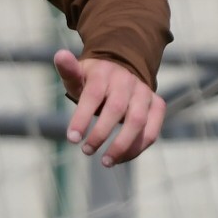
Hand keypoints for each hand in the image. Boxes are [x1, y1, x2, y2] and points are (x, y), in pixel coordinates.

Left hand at [53, 50, 166, 166]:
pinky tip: (120, 159)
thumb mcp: (79, 74)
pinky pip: (152, 131)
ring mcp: (144, 93)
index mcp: (104, 73)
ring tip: (106, 162)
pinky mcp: (157, 105)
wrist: (123, 70)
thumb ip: (68, 70)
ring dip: (122, 145)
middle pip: (116, 108)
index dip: (82, 118)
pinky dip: (137, 148)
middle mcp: (127, 80)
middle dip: (100, 133)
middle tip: (86, 151)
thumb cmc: (94, 80)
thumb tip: (60, 55)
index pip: (93, 95)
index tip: (72, 139)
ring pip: (138, 121)